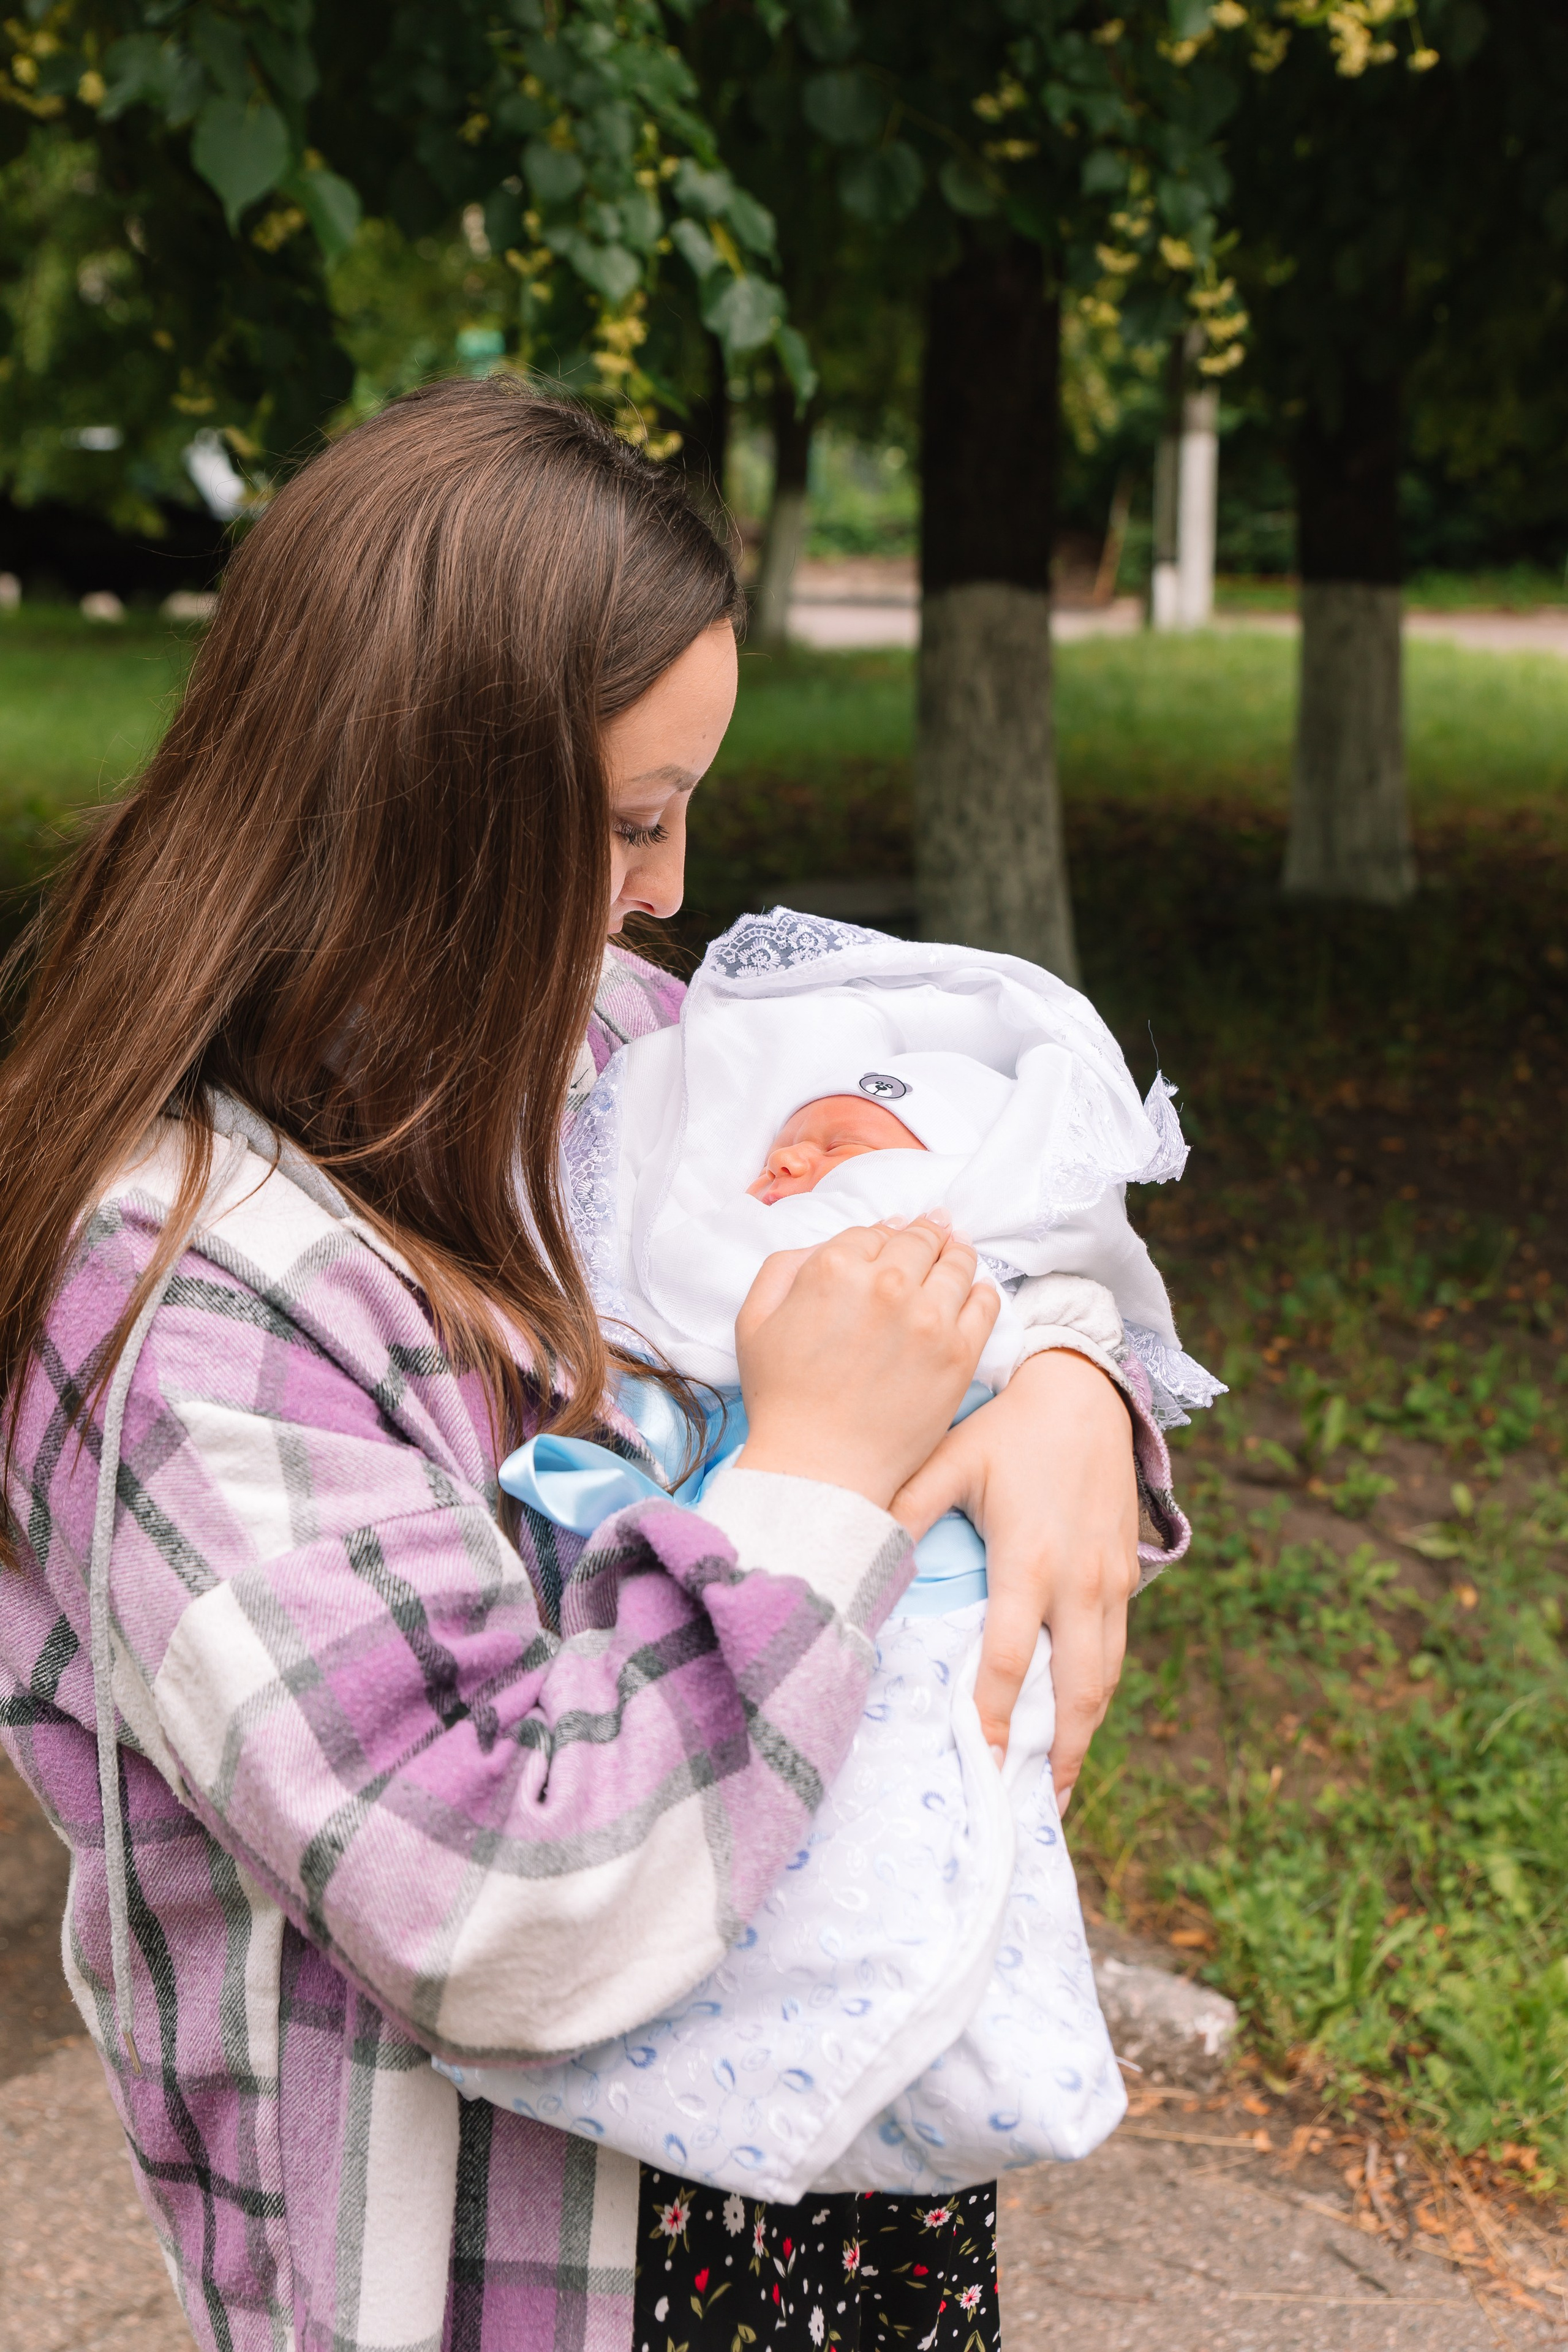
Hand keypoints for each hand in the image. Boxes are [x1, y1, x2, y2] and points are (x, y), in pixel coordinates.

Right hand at [735, 1214, 998, 1510]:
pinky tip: (972, 1292)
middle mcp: (887, 1284)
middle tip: (930, 1234)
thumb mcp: (755, 1319)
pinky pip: (985, 1303)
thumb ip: (786, 1266)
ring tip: (955, 1254)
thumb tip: (834, 1245)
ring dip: (955, 1254)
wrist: (819, 1467)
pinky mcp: (960, 1353)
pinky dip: (980, 1290)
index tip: (889, 1241)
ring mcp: (929, 1318)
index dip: (879, 1237)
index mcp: (834, 1268)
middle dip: (921, 1236)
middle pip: (919, 1239)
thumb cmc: (782, 1398)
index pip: (871, 1232)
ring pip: (957, 1262)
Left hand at [889, 1348, 1138, 1809]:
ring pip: (1105, 1679)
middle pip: (1076, 1691)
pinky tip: (1077, 1722)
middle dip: (1058, 1756)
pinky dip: (1098, 1694)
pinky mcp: (1127, 1576)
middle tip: (1033, 1808)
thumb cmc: (1008, 1427)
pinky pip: (1116, 1651)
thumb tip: (861, 1552)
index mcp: (1030, 1561)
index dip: (993, 1718)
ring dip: (1085, 1736)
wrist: (1087, 1390)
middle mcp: (1079, 1583)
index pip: (1009, 1660)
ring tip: (1059, 1786)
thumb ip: (907, 1510)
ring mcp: (1111, 1583)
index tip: (980, 1764)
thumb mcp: (951, 1460)